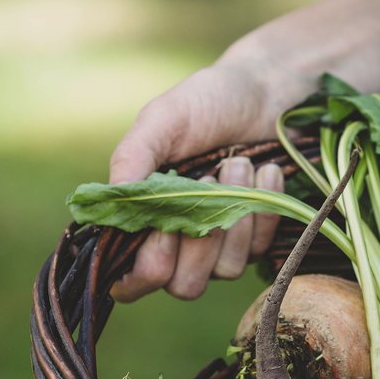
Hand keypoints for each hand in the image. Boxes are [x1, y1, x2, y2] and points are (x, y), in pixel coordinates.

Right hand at [104, 0, 379, 301]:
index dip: (148, 270)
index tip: (164, 231)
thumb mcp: (164, 119)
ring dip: (234, 217)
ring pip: (225, 271)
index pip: (134, 281)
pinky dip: (263, 210)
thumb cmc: (208, 101)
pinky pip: (260, 250)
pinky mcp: (258, 239)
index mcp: (145, 219)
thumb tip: (110, 201)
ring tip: (237, 163)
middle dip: (200, 241)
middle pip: (183, 286)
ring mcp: (222, 246)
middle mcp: (180, 243)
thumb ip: (133, 157)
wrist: (269, 91)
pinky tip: (266, 171)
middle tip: (207, 179)